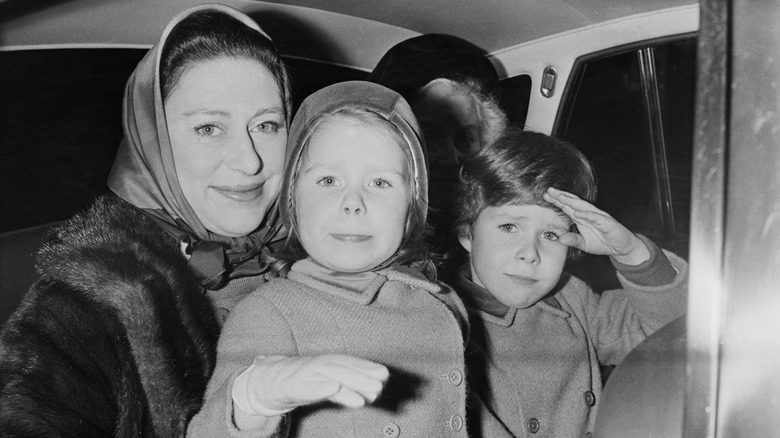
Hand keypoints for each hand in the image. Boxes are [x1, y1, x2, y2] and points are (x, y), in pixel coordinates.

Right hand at [238, 354, 388, 415]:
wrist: (272, 381)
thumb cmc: (307, 380)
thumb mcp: (330, 379)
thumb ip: (351, 384)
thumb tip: (378, 387)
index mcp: (329, 361)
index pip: (351, 362)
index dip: (367, 367)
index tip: (384, 374)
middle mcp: (320, 364)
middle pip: (343, 368)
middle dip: (361, 376)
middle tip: (379, 385)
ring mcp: (307, 373)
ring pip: (329, 377)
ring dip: (347, 384)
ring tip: (363, 398)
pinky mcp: (294, 385)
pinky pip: (308, 387)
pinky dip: (321, 387)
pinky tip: (333, 388)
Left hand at [543, 187, 649, 264]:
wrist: (622, 247)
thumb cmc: (603, 243)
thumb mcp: (584, 244)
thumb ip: (573, 240)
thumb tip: (559, 239)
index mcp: (582, 218)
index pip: (567, 207)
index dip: (557, 201)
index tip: (545, 196)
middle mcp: (589, 214)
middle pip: (573, 203)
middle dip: (561, 196)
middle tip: (549, 190)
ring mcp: (598, 217)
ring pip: (583, 207)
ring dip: (571, 201)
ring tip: (560, 197)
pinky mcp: (607, 223)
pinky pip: (596, 218)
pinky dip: (587, 215)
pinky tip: (577, 213)